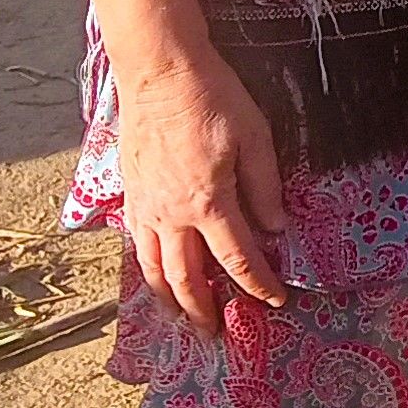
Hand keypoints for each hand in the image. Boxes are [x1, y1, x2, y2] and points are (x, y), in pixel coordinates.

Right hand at [117, 48, 288, 326]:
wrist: (159, 74)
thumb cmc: (213, 99)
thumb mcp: (256, 137)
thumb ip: (265, 186)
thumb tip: (275, 227)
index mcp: (209, 202)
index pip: (238, 258)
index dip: (259, 284)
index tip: (275, 299)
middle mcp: (172, 215)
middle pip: (188, 278)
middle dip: (204, 310)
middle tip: (216, 333)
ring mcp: (146, 207)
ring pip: (154, 269)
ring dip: (169, 300)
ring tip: (181, 318)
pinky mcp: (132, 195)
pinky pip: (137, 245)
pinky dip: (147, 269)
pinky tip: (155, 274)